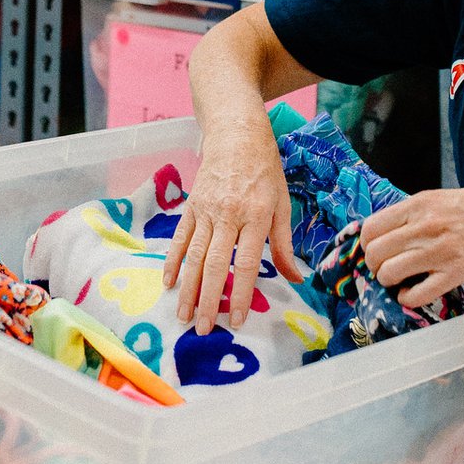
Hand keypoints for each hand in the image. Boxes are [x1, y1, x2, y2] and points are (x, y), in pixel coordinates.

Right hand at [163, 123, 304, 332]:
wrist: (236, 134)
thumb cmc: (265, 170)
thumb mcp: (283, 203)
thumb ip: (285, 244)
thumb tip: (296, 279)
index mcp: (256, 215)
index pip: (245, 263)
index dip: (239, 294)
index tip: (235, 320)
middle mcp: (229, 214)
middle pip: (214, 264)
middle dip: (207, 300)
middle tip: (202, 329)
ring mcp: (206, 210)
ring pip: (193, 255)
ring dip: (187, 288)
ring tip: (182, 315)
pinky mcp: (191, 205)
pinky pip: (179, 237)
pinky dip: (172, 261)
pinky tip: (168, 282)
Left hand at [359, 187, 463, 309]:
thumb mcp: (445, 198)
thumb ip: (417, 213)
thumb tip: (389, 233)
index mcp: (420, 203)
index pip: (371, 226)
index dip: (367, 243)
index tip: (374, 250)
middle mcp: (425, 226)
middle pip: (375, 252)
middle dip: (375, 265)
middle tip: (385, 268)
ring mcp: (439, 251)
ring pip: (389, 273)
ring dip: (389, 282)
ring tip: (399, 281)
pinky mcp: (455, 274)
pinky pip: (416, 294)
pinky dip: (408, 298)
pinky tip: (413, 293)